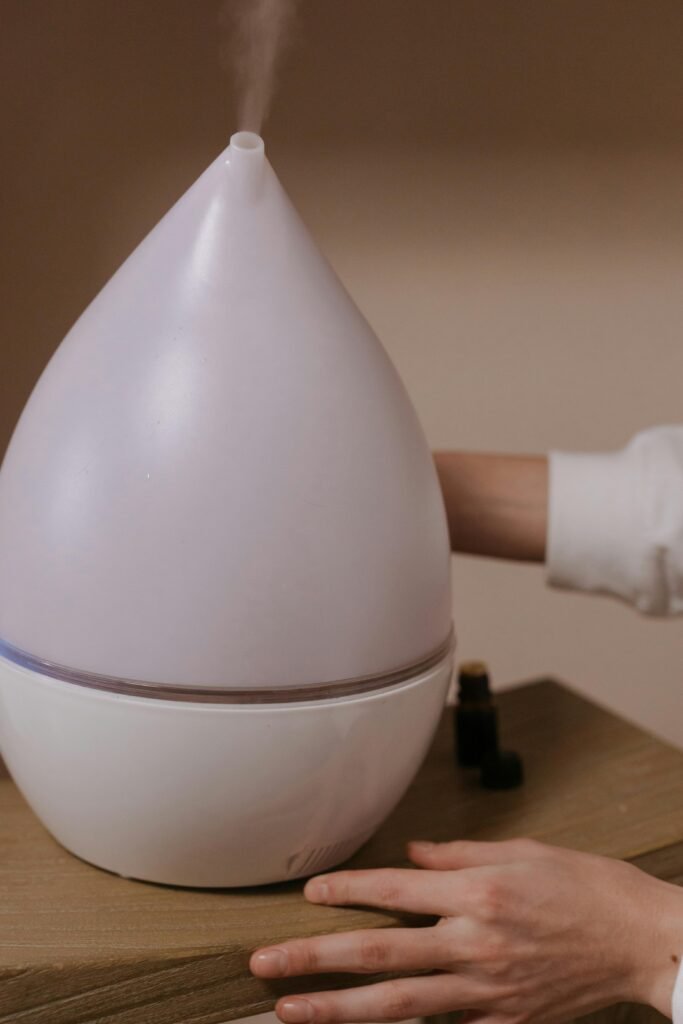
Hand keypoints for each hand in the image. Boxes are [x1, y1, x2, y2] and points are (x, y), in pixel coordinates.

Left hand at [250, 838, 682, 1023]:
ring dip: (338, 1010)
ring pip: (398, 1006)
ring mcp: (486, 991)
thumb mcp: (523, 851)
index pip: (394, 892)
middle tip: (265, 963)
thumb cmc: (586, 887)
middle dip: (315, 959)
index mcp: (479, 893)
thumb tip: (412, 856)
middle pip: (380, 956)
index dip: (345, 892)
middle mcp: (475, 943)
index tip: (308, 893)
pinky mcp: (501, 1021)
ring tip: (290, 1011)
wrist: (639, 941)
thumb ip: (459, 855)